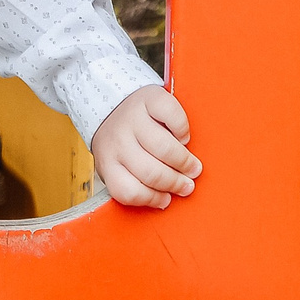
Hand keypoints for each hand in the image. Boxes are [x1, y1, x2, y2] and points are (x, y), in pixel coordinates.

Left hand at [93, 85, 200, 208]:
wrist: (112, 101)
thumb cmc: (122, 141)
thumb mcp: (116, 163)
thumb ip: (132, 181)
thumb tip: (165, 200)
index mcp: (107, 162)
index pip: (127, 191)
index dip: (151, 199)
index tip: (166, 199)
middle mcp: (117, 140)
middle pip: (150, 172)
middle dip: (175, 182)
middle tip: (188, 184)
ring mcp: (133, 118)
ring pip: (163, 148)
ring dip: (183, 161)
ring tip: (192, 166)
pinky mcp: (149, 99)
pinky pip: (173, 117)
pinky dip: (182, 130)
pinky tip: (182, 137)